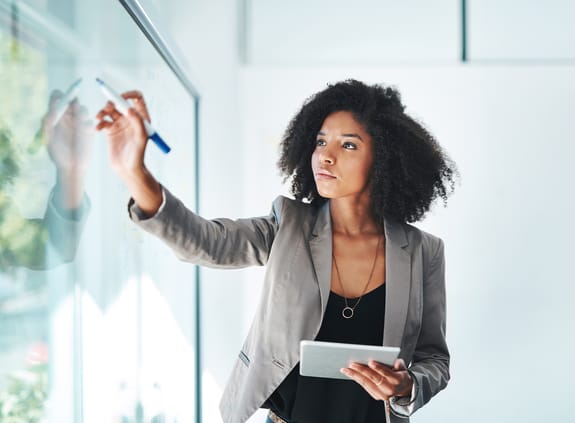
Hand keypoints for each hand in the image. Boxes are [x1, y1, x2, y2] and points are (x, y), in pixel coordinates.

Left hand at [41, 90, 93, 208]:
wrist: (71, 167)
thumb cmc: (57, 153)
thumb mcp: (48, 137)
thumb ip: (49, 121)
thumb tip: (53, 108)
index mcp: (55, 117)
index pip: (57, 99)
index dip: (59, 95)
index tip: (61, 97)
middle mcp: (67, 117)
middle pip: (71, 100)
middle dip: (73, 99)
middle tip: (72, 104)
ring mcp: (79, 123)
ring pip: (82, 109)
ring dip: (81, 112)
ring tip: (79, 120)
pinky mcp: (89, 130)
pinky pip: (89, 121)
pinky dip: (86, 124)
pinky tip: (84, 131)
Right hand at [95, 90, 150, 179]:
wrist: (127, 169)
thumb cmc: (137, 155)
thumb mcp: (141, 138)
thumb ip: (138, 122)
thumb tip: (130, 108)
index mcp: (141, 118)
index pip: (137, 99)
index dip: (129, 94)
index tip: (121, 98)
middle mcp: (131, 119)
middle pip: (120, 102)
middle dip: (112, 102)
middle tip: (107, 108)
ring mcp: (120, 124)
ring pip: (109, 110)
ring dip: (102, 111)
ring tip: (99, 118)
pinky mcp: (111, 131)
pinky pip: (103, 121)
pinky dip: (99, 123)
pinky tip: (98, 129)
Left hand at [340, 358, 412, 401]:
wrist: (404, 389)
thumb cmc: (400, 374)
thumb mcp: (403, 367)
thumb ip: (399, 364)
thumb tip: (395, 362)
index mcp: (398, 380)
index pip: (387, 373)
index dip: (379, 368)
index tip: (371, 362)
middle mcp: (390, 389)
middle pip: (374, 379)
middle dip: (362, 371)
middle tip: (352, 364)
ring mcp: (383, 394)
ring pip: (367, 383)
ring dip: (355, 376)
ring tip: (345, 369)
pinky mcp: (376, 396)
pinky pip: (365, 386)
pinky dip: (357, 379)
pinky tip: (350, 373)